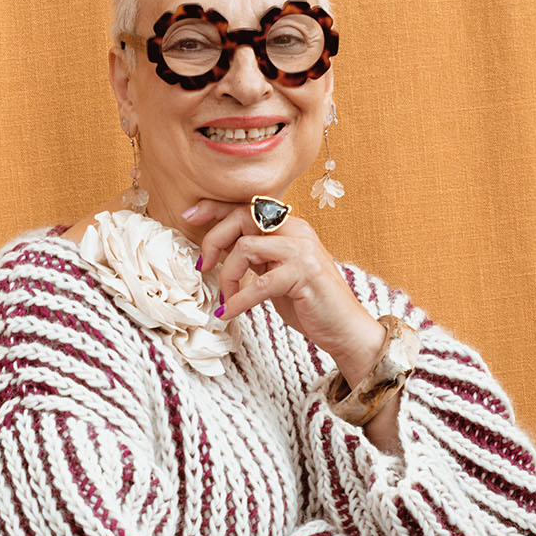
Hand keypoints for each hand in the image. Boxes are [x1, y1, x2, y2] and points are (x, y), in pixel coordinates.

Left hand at [185, 199, 384, 382]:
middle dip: (214, 241)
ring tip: (227, 300)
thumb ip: (256, 257)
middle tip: (204, 267)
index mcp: (289, 226)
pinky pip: (259, 284)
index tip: (189, 215)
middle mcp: (296, 231)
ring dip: (228, 276)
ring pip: (245, 247)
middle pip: (242, 218)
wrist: (345, 328)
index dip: (215, 208)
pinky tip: (228, 313)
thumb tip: (221, 250)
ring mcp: (302, 251)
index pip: (246, 207)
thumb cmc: (309, 303)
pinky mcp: (304, 275)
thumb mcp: (276, 273)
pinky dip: (239, 300)